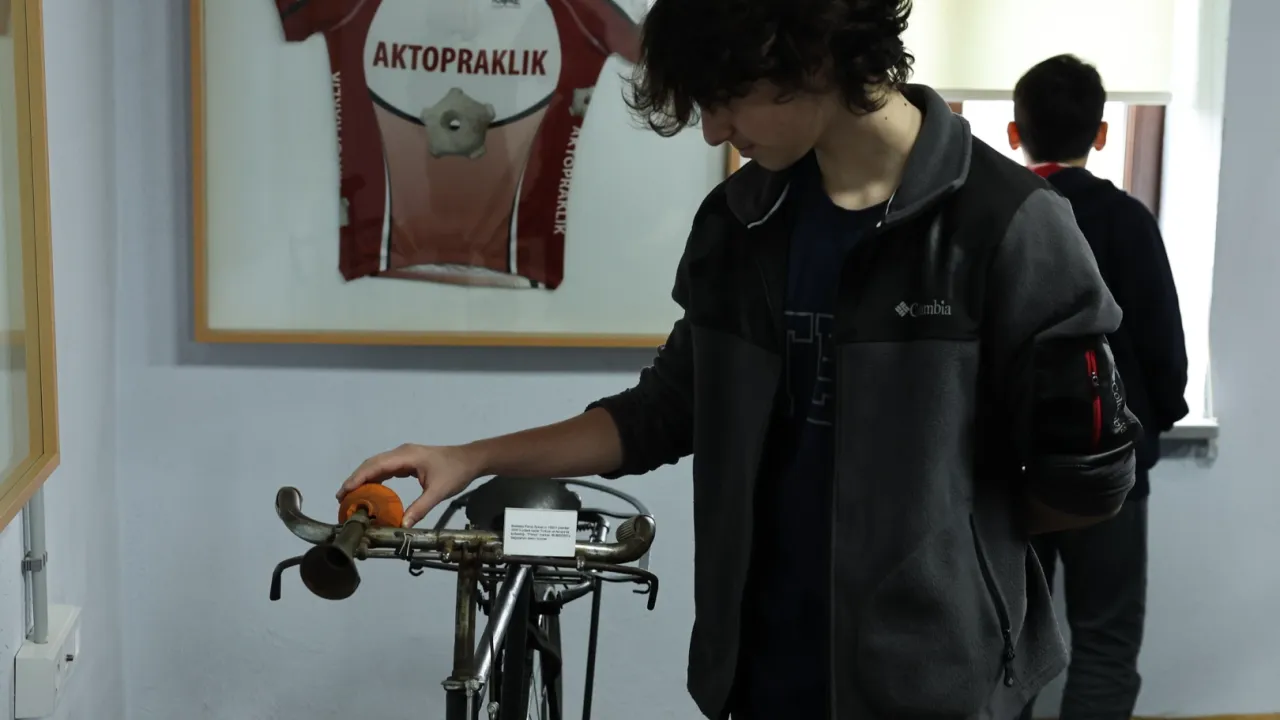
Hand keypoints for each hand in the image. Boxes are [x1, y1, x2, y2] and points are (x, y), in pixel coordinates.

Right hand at [338, 443, 483, 526]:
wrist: (471, 460)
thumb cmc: (455, 472)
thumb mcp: (437, 492)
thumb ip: (420, 508)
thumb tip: (402, 524)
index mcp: (406, 456)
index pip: (375, 465)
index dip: (358, 478)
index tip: (345, 491)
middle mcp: (401, 453)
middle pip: (372, 464)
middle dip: (356, 479)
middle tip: (342, 498)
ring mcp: (404, 456)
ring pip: (378, 466)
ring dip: (364, 479)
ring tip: (351, 496)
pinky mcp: (408, 462)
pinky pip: (387, 469)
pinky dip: (376, 479)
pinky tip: (371, 492)